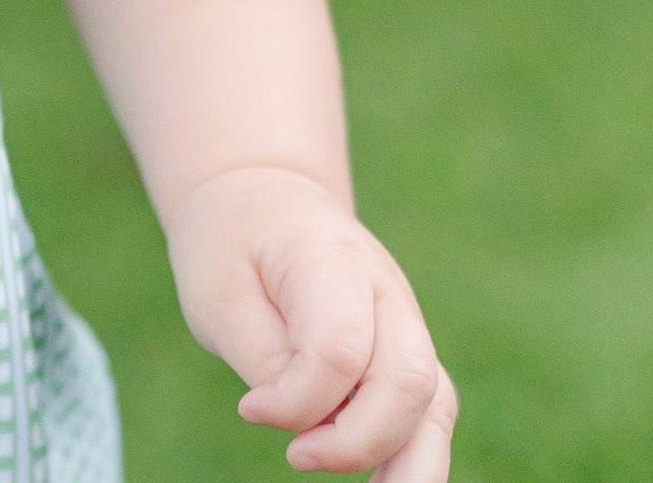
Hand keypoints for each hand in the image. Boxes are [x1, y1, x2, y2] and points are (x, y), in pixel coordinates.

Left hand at [166, 165, 455, 478]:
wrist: (262, 197)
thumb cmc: (230, 244)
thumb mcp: (217, 293)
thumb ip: (264, 360)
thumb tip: (308, 427)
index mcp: (330, 256)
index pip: (339, 347)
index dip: (298, 399)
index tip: (249, 410)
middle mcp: (384, 288)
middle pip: (408, 379)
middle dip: (360, 440)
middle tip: (296, 457)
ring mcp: (404, 319)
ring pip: (435, 401)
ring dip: (411, 464)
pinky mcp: (406, 349)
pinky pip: (429, 410)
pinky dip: (414, 454)